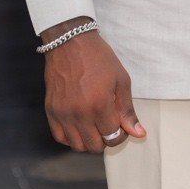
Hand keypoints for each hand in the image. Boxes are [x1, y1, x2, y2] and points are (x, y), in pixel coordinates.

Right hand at [41, 23, 145, 152]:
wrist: (71, 43)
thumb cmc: (98, 58)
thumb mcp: (121, 80)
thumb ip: (128, 110)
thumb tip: (138, 133)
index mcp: (99, 105)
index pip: (112, 136)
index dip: (121, 134)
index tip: (122, 126)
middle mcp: (79, 113)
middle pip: (95, 146)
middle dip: (106, 139)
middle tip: (109, 124)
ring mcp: (63, 114)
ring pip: (77, 145)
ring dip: (89, 140)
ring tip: (95, 125)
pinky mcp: (51, 111)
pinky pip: (60, 137)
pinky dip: (71, 137)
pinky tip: (80, 125)